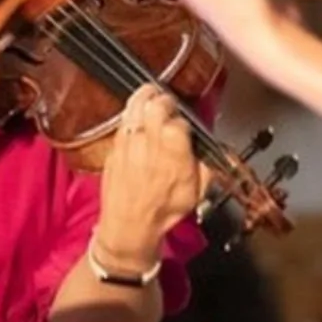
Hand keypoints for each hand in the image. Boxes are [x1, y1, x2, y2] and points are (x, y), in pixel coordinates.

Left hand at [95, 85, 207, 269]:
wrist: (130, 227)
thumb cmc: (164, 210)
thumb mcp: (199, 190)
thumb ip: (206, 164)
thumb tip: (207, 150)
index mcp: (175, 147)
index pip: (180, 118)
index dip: (184, 119)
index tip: (184, 125)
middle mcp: (150, 139)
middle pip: (155, 103)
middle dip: (163, 99)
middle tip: (168, 103)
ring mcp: (128, 141)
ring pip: (135, 105)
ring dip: (144, 97)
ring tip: (151, 95)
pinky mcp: (114, 147)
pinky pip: (122, 121)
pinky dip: (130, 114)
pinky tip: (136, 116)